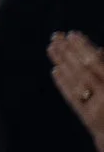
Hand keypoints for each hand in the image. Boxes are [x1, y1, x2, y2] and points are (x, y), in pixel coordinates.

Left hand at [48, 31, 103, 151]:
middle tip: (56, 37)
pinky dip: (63, 83)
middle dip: (68, 52)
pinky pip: (72, 97)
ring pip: (74, 81)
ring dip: (62, 62)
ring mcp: (95, 108)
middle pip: (82, 70)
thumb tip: (98, 50)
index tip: (72, 34)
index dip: (84, 47)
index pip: (97, 63)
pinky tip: (55, 69)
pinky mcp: (87, 118)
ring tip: (52, 47)